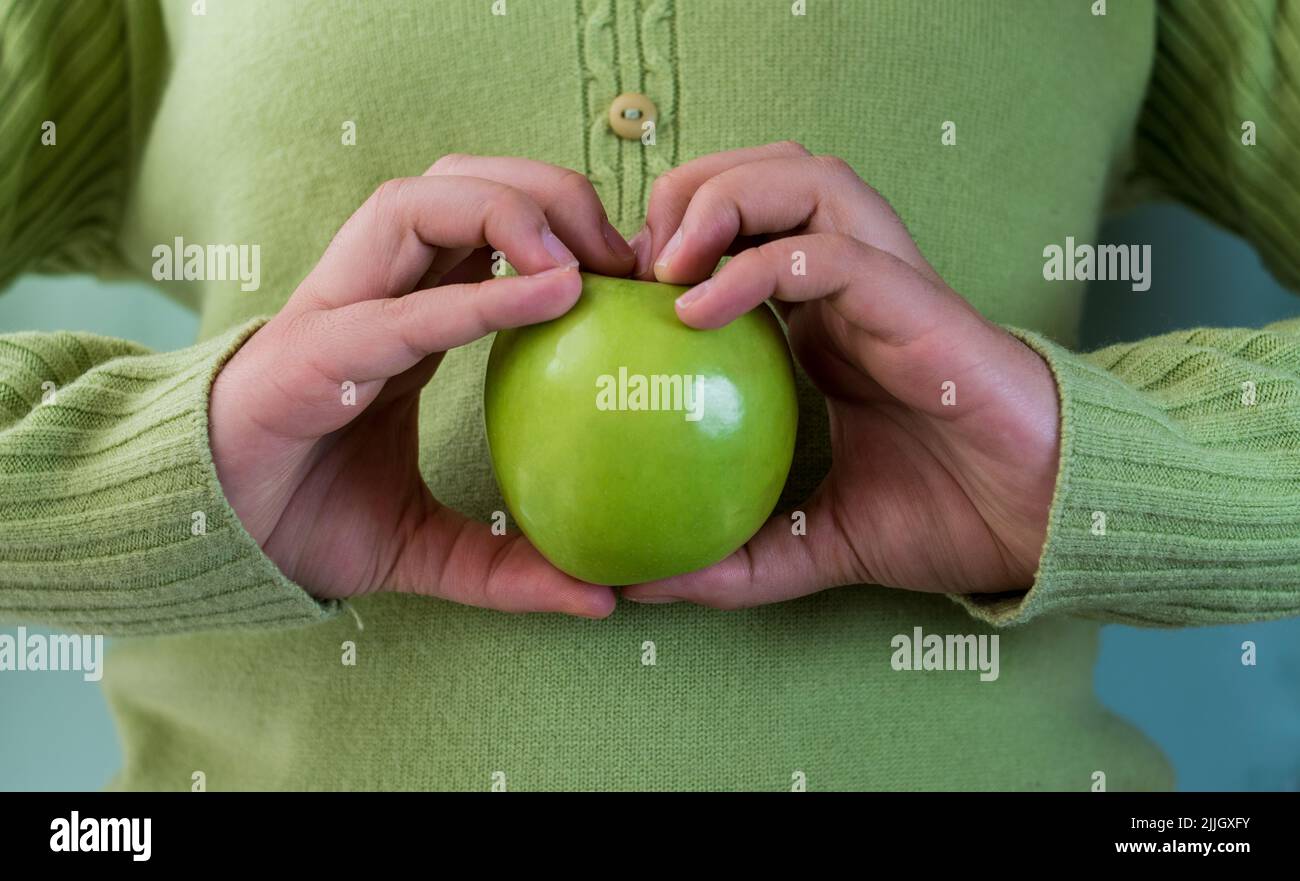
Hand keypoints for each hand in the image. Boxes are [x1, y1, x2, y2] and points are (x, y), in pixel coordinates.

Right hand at [210, 156, 634, 615]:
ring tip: (585, 263)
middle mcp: (374, 292)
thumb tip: (601, 598)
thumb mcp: (429, 545)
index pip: (490, 228)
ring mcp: (336, 310)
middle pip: (462, 181)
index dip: (569, 228)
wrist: (207, 540)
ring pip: (419, 201)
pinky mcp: (306, 351)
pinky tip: (550, 293)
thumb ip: (508, 566)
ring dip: (512, 209)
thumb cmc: (309, 520)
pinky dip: (478, 295)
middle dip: (550, 190)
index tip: (641, 276)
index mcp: (408, 313)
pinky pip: (399, 307)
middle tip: (625, 257)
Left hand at [621, 141, 1059, 607]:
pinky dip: (756, 263)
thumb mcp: (812, 543)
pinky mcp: (913, 297)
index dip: (669, 245)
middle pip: (762, 177)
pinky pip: (828, 251)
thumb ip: (733, 560)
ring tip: (662, 264)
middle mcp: (850, 285)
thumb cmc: (943, 517)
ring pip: (801, 177)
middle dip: (688, 191)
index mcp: (822, 324)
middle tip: (633, 262)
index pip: (738, 237)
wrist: (1041, 523)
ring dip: (722, 199)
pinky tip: (696, 308)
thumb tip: (636, 586)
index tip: (613, 298)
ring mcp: (885, 282)